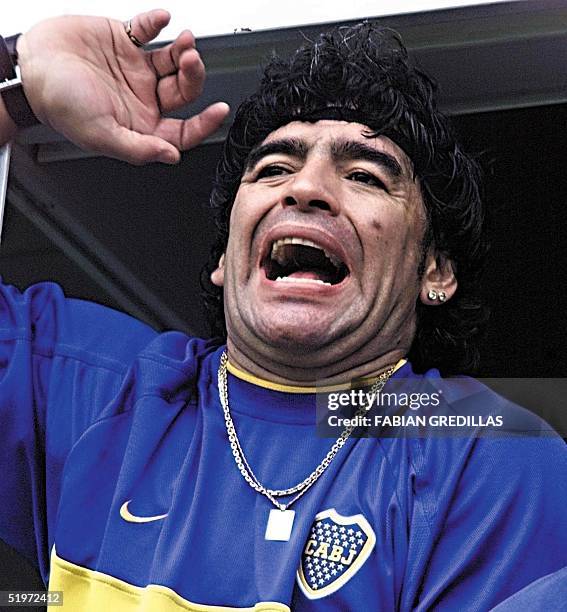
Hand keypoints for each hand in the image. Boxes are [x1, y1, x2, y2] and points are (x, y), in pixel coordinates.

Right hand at [16, 9, 229, 163]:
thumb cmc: (59, 104)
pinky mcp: (124, 41)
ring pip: (173, 61)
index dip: (204, 123)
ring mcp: (135, 69)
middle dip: (193, 76)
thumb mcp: (101, 134)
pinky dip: (157, 22)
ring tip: (184, 41)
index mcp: (141, 125)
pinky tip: (161, 19)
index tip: (219, 110)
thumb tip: (171, 156)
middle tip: (191, 60)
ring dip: (183, 51)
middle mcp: (142, 98)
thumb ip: (138, 148)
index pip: (182, 130)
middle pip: (183, 92)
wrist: (31, 66)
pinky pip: (148, 30)